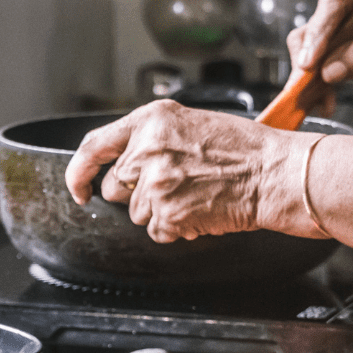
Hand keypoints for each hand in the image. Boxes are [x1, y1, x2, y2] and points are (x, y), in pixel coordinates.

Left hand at [65, 101, 323, 243]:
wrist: (274, 173)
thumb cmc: (244, 148)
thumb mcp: (190, 123)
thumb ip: (152, 137)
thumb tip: (124, 162)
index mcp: (151, 121)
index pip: (94, 146)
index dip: (79, 172)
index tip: (78, 188)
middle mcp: (147, 149)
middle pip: (116, 186)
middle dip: (136, 193)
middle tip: (174, 185)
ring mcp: (155, 184)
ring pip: (137, 213)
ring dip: (160, 211)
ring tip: (195, 195)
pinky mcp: (167, 214)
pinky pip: (157, 231)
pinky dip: (175, 228)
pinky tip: (199, 210)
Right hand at [287, 0, 352, 114]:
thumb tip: (328, 70)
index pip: (336, 3)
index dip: (320, 30)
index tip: (312, 59)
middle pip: (315, 26)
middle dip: (308, 55)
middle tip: (306, 78)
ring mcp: (346, 35)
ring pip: (310, 51)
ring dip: (308, 77)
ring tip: (313, 97)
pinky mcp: (343, 60)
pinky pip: (319, 73)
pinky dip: (317, 90)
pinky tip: (324, 103)